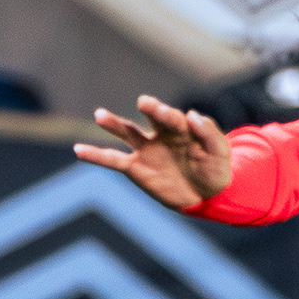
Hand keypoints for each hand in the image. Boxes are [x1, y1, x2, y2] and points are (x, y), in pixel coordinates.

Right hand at [74, 94, 233, 209]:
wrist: (207, 195)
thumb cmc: (215, 169)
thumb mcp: (220, 153)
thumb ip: (209, 133)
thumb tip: (192, 115)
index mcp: (182, 128)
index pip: (173, 117)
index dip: (168, 114)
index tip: (165, 112)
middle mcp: (161, 134)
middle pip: (151, 118)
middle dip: (149, 110)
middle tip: (144, 103)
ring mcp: (146, 150)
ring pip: (127, 133)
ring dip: (113, 124)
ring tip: (100, 115)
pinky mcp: (135, 168)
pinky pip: (112, 160)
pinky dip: (95, 155)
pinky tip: (79, 150)